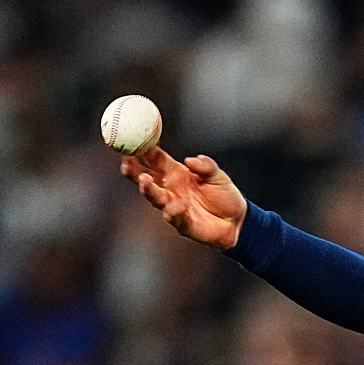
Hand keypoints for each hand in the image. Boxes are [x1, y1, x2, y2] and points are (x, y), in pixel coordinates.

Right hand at [121, 147, 247, 249]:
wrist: (238, 221)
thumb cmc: (226, 195)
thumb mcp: (218, 176)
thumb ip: (206, 166)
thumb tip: (190, 160)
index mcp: (176, 173)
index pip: (155, 160)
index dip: (143, 151)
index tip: (133, 141)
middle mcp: (171, 189)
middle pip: (146, 178)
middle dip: (133, 171)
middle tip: (125, 162)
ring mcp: (173, 206)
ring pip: (155, 197)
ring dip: (148, 189)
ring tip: (144, 180)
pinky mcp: (181, 224)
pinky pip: (173, 216)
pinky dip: (174, 210)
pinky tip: (179, 204)